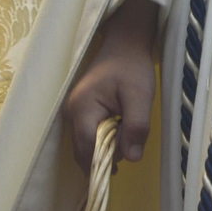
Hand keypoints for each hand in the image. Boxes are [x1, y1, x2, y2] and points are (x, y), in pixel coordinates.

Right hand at [63, 0, 158, 168]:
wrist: (124, 45)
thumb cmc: (132, 68)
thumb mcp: (141, 96)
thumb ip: (136, 127)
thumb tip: (132, 159)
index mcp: (82, 108)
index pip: (88, 148)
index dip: (105, 160)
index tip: (123, 165)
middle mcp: (70, 112)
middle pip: (83, 150)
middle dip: (105, 156)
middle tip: (128, 149)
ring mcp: (72, 112)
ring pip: (84, 145)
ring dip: (104, 150)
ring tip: (126, 139)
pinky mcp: (79, 112)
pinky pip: (87, 136)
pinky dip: (101, 141)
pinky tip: (118, 134)